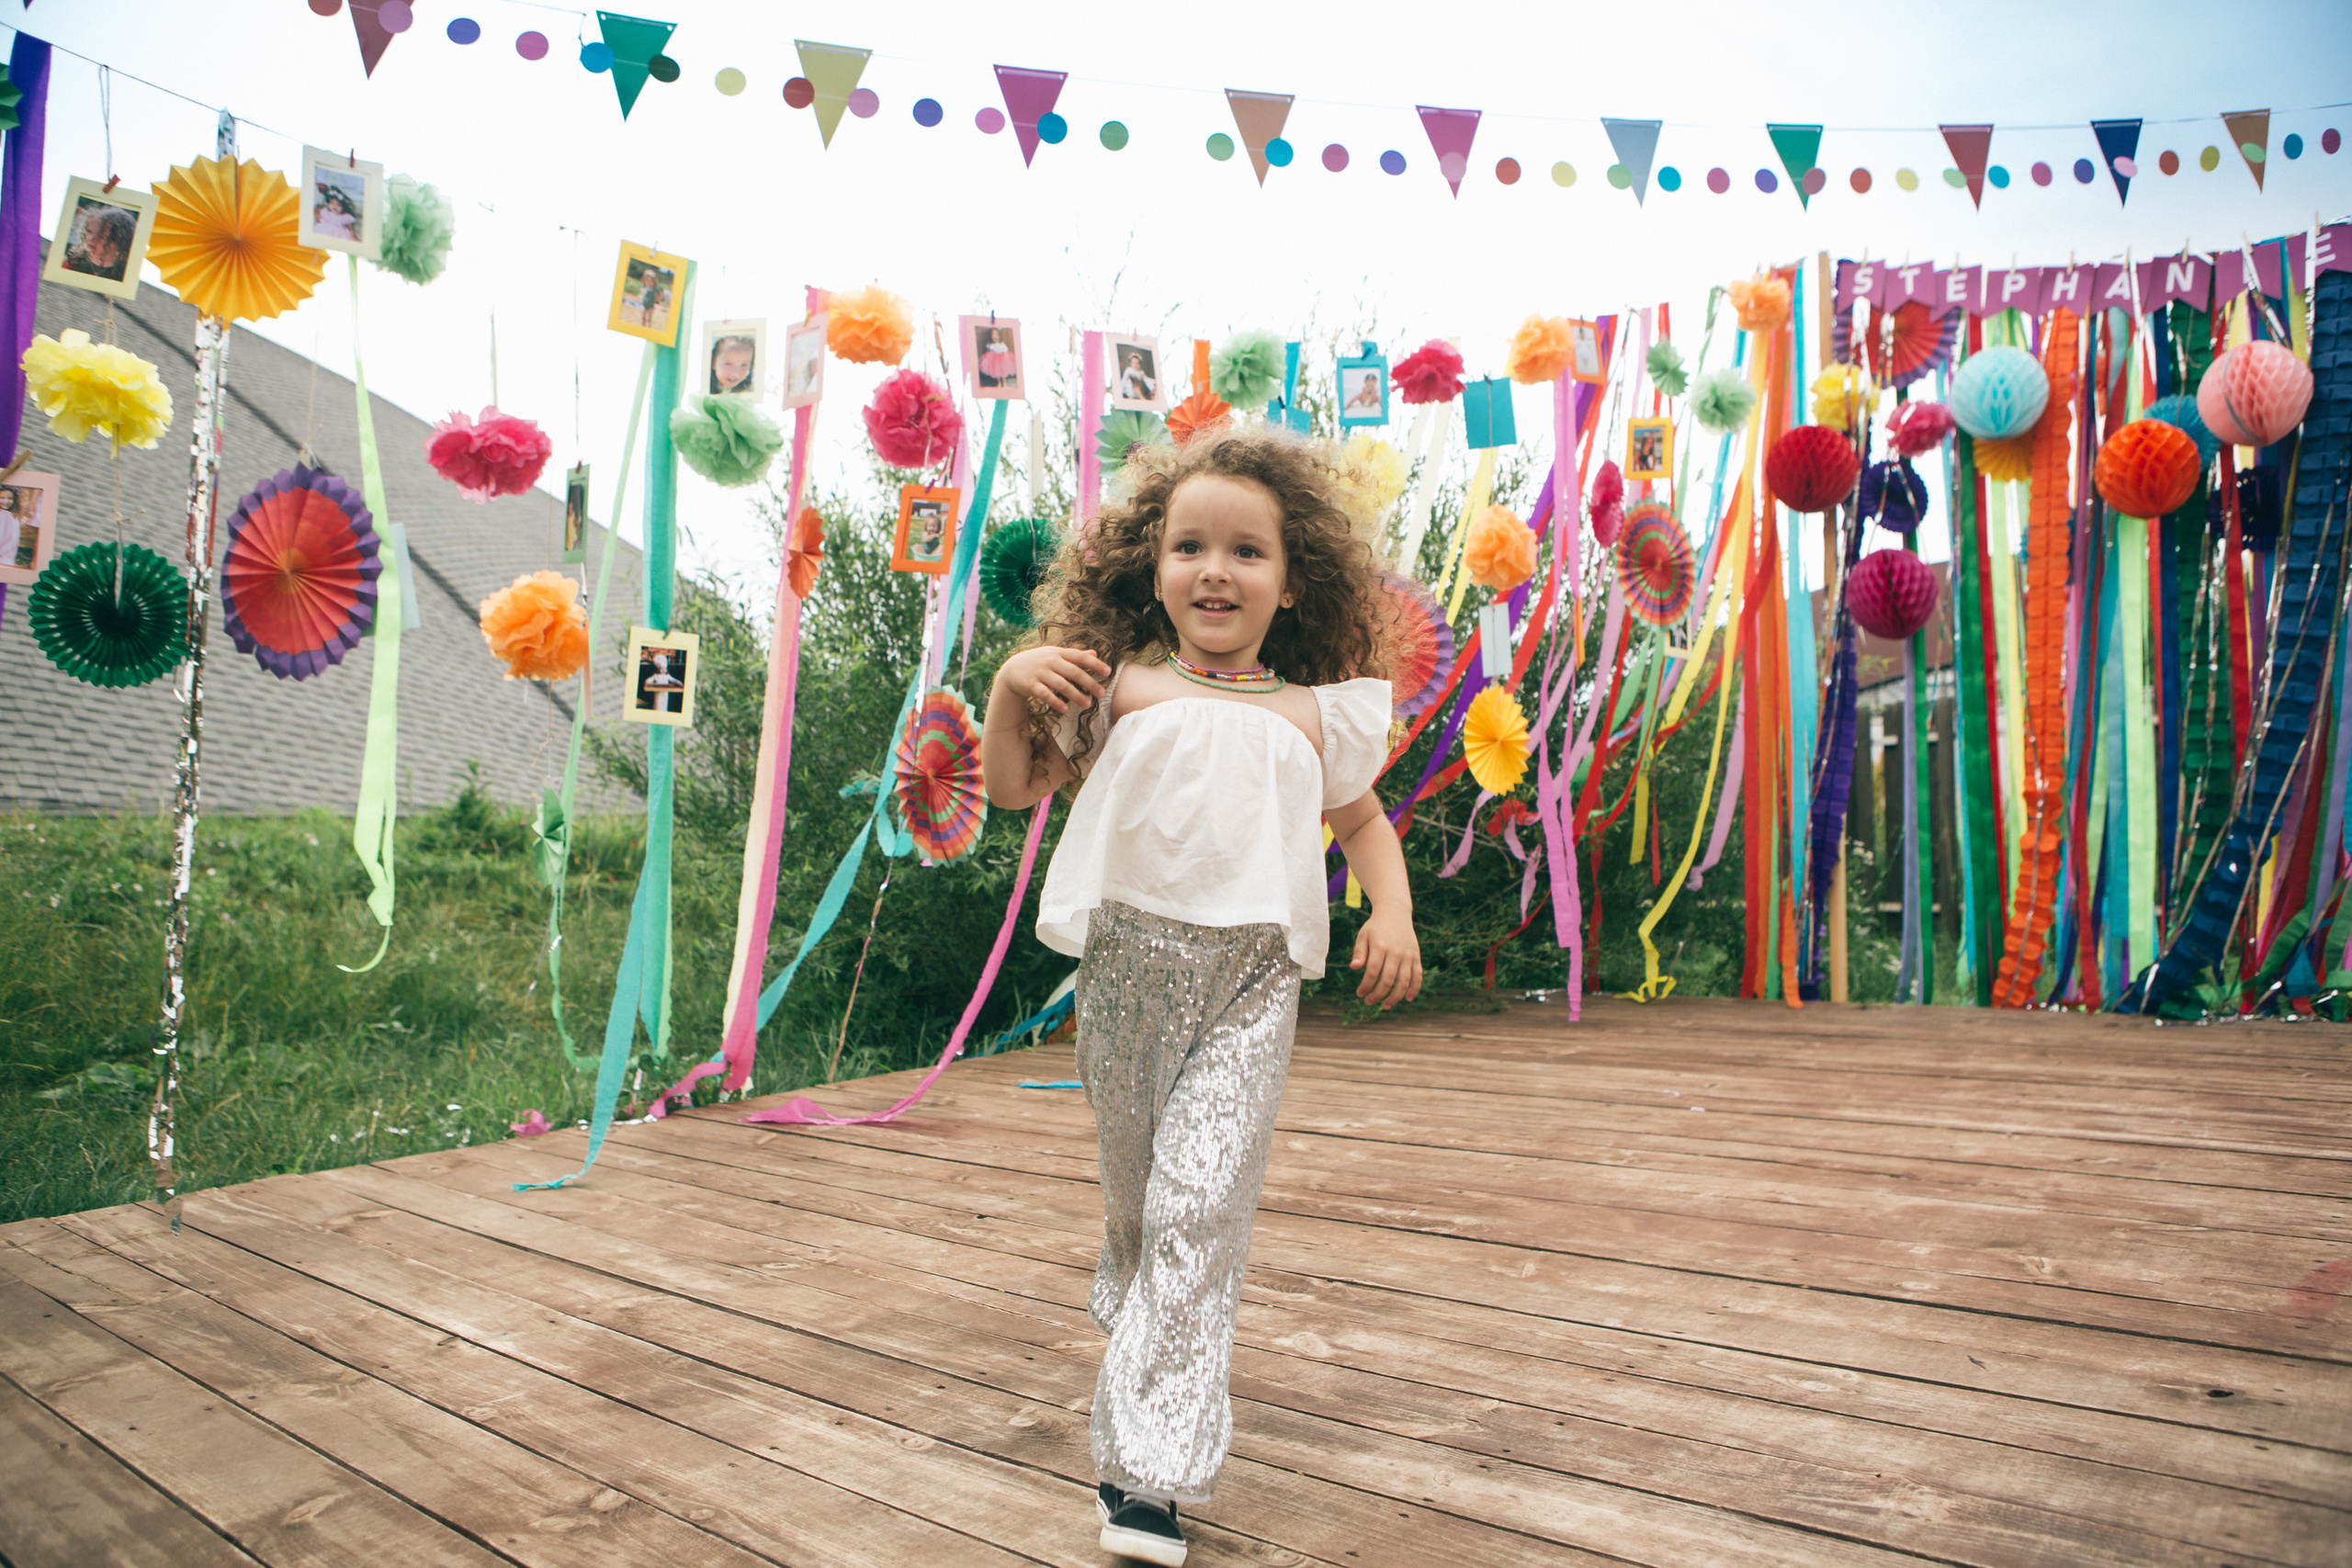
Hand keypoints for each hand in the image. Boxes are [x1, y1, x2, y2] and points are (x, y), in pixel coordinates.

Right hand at [996, 645, 1110, 714]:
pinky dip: (1055, 701)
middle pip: (1074, 672)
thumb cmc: (1040, 662)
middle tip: (1102, 693)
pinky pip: (1045, 694)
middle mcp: (1050, 661)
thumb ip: (1075, 655)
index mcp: (1059, 653)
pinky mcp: (1031, 685)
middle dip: (1089, 683)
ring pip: (1061, 684)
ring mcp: (1040, 673)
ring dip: (1076, 695)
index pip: (1080, 657)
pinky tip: (1065, 709)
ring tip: (1087, 704)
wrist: (1012, 669)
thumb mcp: (1056, 655)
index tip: (1108, 672)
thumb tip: (1094, 653)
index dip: (1095, 663)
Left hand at [1350, 908, 1421, 1009]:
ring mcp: (1408, 955)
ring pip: (1404, 981)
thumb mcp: (1363, 936)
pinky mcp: (1416, 956)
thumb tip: (1354, 968)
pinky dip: (1415, 988)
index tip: (1360, 994)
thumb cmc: (1375, 927)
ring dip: (1395, 997)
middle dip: (1378, 995)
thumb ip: (1359, 952)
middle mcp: (1396, 952)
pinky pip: (1418, 975)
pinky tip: (1407, 998)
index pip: (1373, 972)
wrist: (1395, 912)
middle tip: (1369, 1002)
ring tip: (1386, 1006)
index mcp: (1380, 947)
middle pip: (1388, 980)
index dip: (1366, 986)